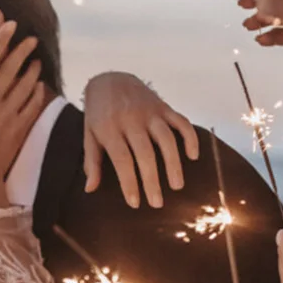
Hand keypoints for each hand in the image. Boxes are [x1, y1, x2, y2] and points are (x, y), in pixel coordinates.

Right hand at [0, 21, 44, 213]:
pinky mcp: (18, 129)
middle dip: (22, 51)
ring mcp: (7, 116)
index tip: (10, 27)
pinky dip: (37, 93)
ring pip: (25, 85)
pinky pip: (32, 105)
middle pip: (10, 69)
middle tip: (30, 39)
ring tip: (35, 61)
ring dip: (31, 70)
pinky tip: (38, 86)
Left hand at [82, 72, 198, 208]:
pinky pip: (181, 121)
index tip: (135, 203)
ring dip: (174, 163)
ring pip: (166, 138)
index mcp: (110, 129)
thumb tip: (90, 189)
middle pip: (145, 153)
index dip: (129, 183)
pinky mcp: (163, 106)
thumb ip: (92, 162)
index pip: (122, 160)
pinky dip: (190, 137)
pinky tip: (193, 156)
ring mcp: (150, 112)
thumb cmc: (97, 114)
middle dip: (152, 180)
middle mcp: (132, 120)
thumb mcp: (89, 136)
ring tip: (177, 186)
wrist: (110, 79)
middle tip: (157, 203)